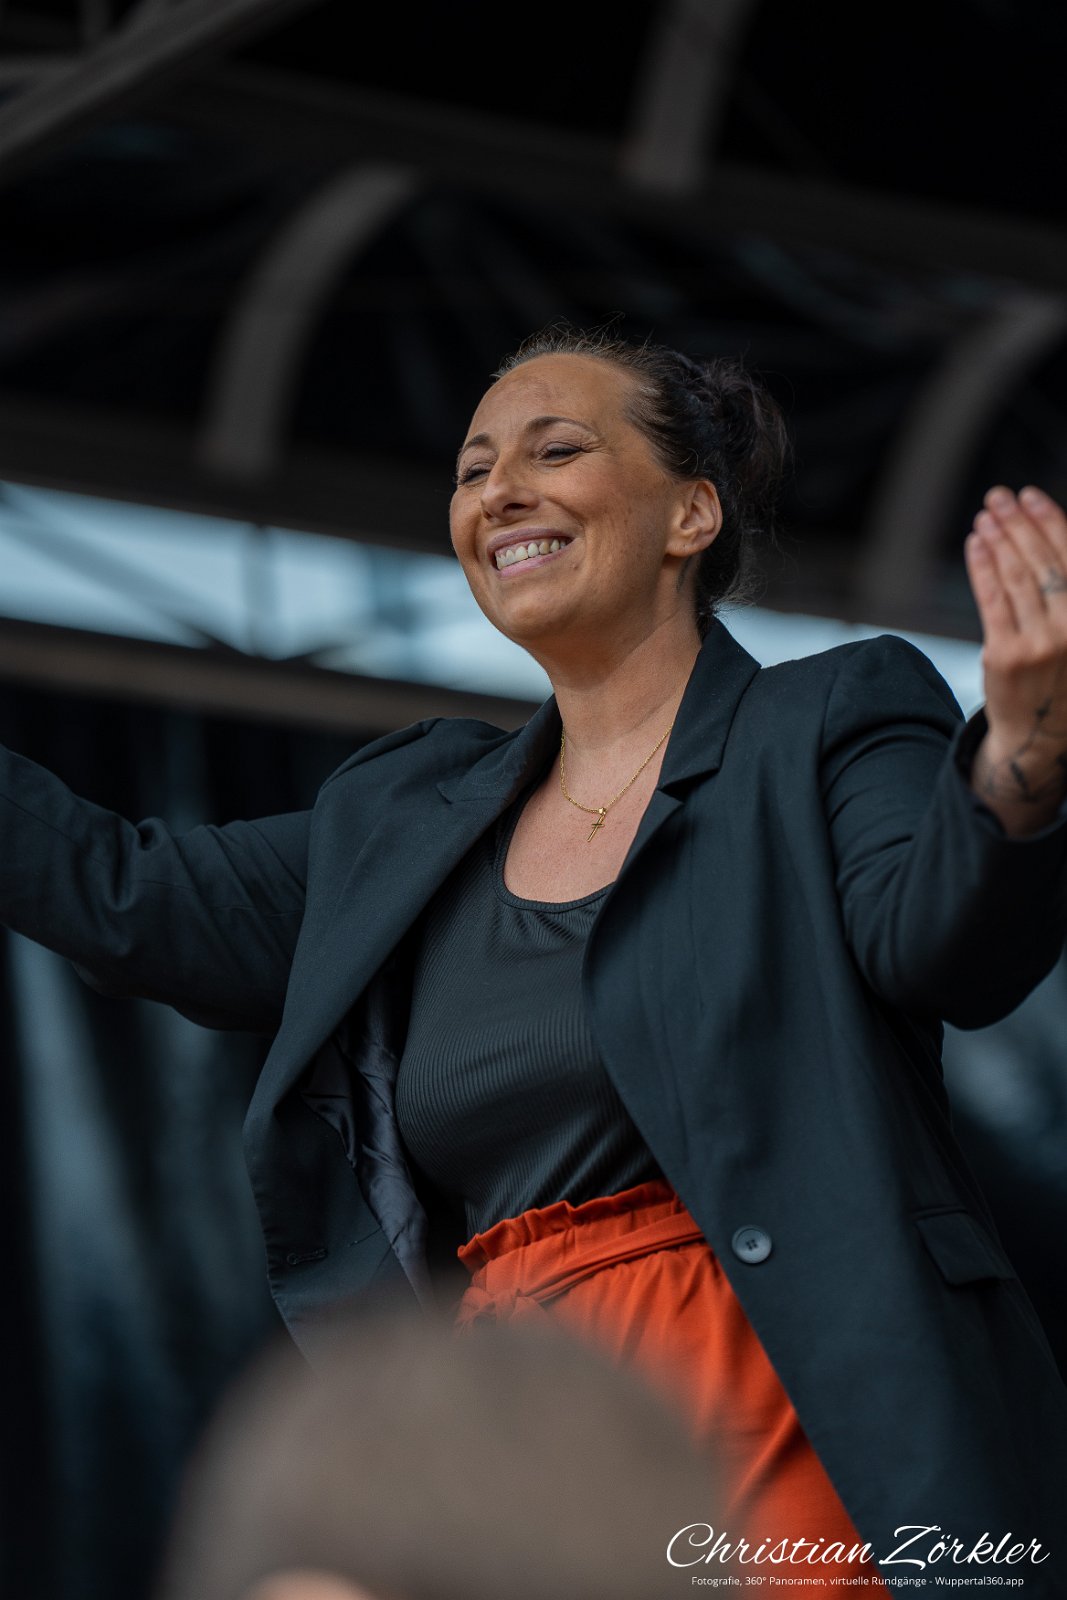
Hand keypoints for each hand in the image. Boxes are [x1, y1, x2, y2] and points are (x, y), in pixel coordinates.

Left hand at [964, 484, 1066, 834]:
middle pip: (1042, 561)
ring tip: (986, 516)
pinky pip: (991, 600)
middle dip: (1018, 523)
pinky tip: (976, 544)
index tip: (1030, 496)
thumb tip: (1044, 535)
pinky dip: (982, 567)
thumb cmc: (1064, 678)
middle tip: (999, 497)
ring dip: (998, 539)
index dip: (1049, 521)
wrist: (1041, 738)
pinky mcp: (1004, 656)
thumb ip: (1065, 593)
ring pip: (1014, 577)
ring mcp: (1039, 643)